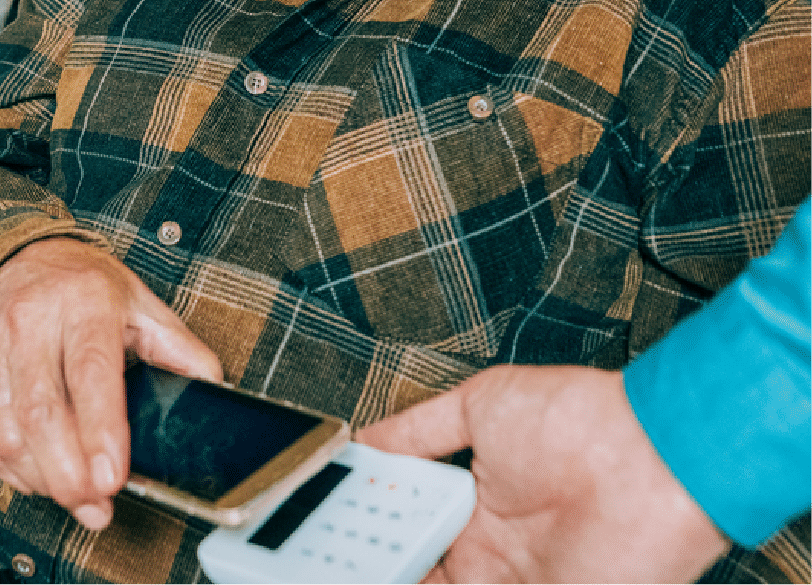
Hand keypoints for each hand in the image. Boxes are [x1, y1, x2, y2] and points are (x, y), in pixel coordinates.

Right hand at [0, 237, 221, 530]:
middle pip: (41, 411)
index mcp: (84, 301)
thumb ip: (180, 350)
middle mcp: (31, 319)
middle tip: (94, 504)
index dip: (101, 429)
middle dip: (67, 472)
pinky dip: (9, 469)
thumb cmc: (86, 288)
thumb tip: (213, 391)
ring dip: (39, 478)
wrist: (22, 256)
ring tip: (72, 496)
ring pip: (7, 430)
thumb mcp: (141, 305)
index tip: (113, 477)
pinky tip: (38, 477)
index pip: (91, 371)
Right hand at [358, 365, 728, 583]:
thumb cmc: (575, 419)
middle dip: (376, 565)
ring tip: (343, 572)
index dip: (368, 542)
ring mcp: (517, 583)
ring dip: (402, 576)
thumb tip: (363, 440)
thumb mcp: (481, 408)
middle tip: (325, 566)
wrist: (650, 457)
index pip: (408, 536)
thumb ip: (419, 430)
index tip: (327, 545)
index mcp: (475, 507)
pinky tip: (403, 578)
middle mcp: (492, 554)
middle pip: (419, 572)